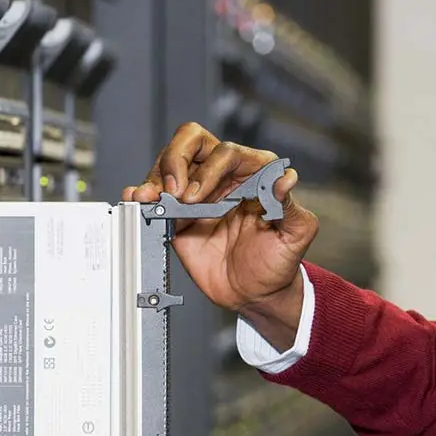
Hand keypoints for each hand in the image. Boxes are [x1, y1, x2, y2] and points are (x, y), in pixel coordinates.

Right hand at [124, 124, 318, 342]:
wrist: (256, 293)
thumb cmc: (279, 261)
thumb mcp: (296, 235)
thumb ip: (290, 207)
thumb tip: (286, 179)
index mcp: (256, 175)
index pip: (228, 153)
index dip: (209, 170)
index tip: (197, 197)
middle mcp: (226, 177)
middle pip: (193, 142)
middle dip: (177, 159)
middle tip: (174, 191)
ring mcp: (200, 194)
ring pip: (171, 163)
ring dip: (157, 177)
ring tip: (151, 198)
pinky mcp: (180, 214)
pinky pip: (158, 194)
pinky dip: (144, 193)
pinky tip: (139, 199)